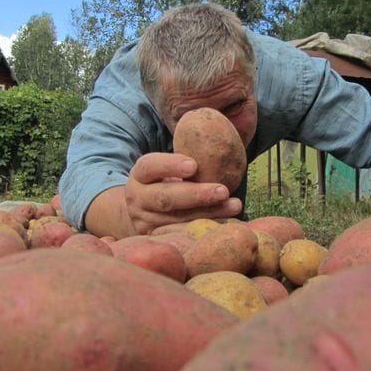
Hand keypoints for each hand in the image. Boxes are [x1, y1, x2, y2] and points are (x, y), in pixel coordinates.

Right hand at [125, 152, 242, 234]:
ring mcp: (143, 221)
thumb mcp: (168, 167)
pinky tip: (224, 224)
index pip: (150, 166)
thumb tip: (218, 133)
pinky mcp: (153, 238)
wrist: (143, 211)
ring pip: (175, 219)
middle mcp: (136, 197)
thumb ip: (186, 157)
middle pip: (164, 197)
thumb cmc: (167, 181)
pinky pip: (179, 236)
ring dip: (208, 213)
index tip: (194, 165)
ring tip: (234, 205)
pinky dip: (202, 230)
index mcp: (140, 174)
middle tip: (223, 190)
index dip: (170, 165)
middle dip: (196, 195)